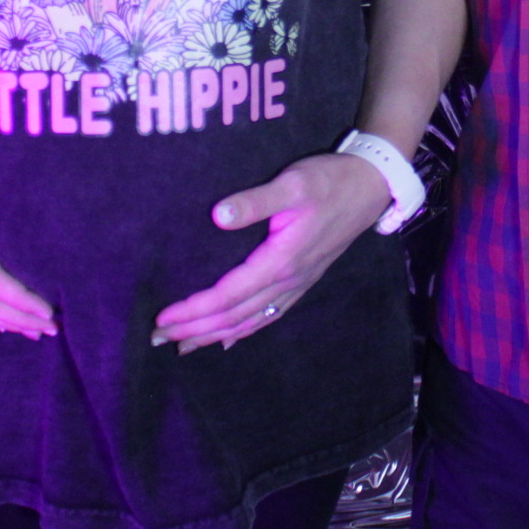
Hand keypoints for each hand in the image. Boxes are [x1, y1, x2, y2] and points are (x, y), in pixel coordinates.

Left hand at [151, 153, 392, 352]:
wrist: (371, 187)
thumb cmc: (330, 181)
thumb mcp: (293, 184)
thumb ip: (256, 201)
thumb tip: (219, 216)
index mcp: (281, 260)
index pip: (228, 295)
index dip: (194, 309)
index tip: (163, 316)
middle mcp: (288, 280)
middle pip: (234, 315)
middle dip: (195, 328)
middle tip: (157, 338)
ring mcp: (297, 284)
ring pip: (250, 321)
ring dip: (215, 335)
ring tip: (184, 346)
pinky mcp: (303, 280)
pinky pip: (269, 315)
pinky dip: (245, 331)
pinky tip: (230, 340)